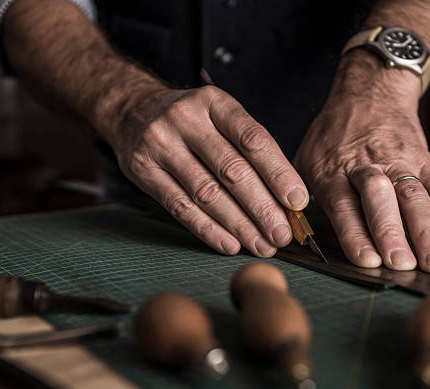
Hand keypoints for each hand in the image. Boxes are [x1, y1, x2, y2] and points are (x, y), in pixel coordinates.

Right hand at [110, 85, 308, 256]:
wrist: (132, 110)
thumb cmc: (190, 121)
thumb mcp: (219, 117)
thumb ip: (248, 151)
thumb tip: (286, 198)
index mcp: (215, 103)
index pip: (253, 140)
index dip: (278, 173)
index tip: (297, 202)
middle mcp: (186, 119)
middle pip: (232, 170)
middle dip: (262, 208)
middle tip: (282, 234)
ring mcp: (160, 144)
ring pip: (207, 193)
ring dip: (239, 225)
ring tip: (261, 244)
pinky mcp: (142, 170)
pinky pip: (180, 207)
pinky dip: (208, 229)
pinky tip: (230, 244)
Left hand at [293, 51, 429, 272]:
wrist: (368, 94)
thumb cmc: (331, 137)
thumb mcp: (304, 160)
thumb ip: (301, 197)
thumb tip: (297, 237)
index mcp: (332, 170)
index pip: (343, 204)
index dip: (354, 232)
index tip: (365, 259)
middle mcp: (367, 166)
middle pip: (380, 198)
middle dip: (390, 231)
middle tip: (399, 262)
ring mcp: (399, 163)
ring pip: (415, 197)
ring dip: (426, 231)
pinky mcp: (425, 162)